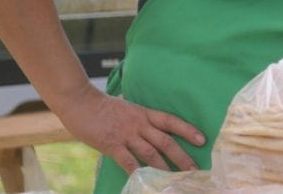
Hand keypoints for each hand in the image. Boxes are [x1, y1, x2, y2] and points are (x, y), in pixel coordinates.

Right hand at [55, 85, 204, 174]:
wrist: (80, 101)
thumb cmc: (103, 106)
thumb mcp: (128, 108)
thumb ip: (140, 118)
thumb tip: (150, 127)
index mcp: (145, 113)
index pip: (171, 121)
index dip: (188, 130)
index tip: (202, 140)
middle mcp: (139, 124)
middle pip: (166, 141)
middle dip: (182, 157)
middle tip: (195, 170)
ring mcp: (126, 135)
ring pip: (151, 153)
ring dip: (164, 168)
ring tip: (175, 180)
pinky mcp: (111, 145)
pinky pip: (128, 161)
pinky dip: (137, 172)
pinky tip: (145, 181)